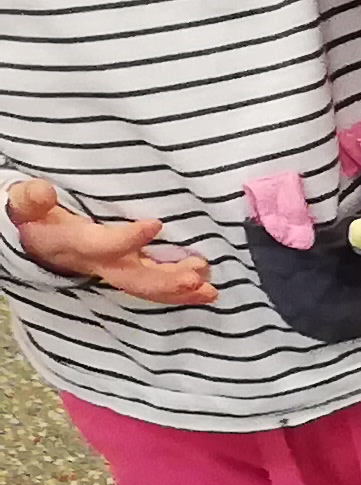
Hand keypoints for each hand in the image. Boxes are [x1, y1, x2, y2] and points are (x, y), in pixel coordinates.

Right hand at [6, 178, 214, 306]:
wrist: (37, 240)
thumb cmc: (38, 217)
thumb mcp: (28, 204)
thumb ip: (32, 198)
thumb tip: (43, 190)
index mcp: (76, 244)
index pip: (103, 245)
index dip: (128, 239)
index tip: (157, 224)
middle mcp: (99, 263)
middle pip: (133, 278)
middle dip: (164, 280)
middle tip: (195, 277)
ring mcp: (115, 272)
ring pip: (149, 288)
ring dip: (180, 291)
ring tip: (209, 287)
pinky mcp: (129, 273)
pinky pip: (156, 290)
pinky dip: (182, 294)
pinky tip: (208, 292)